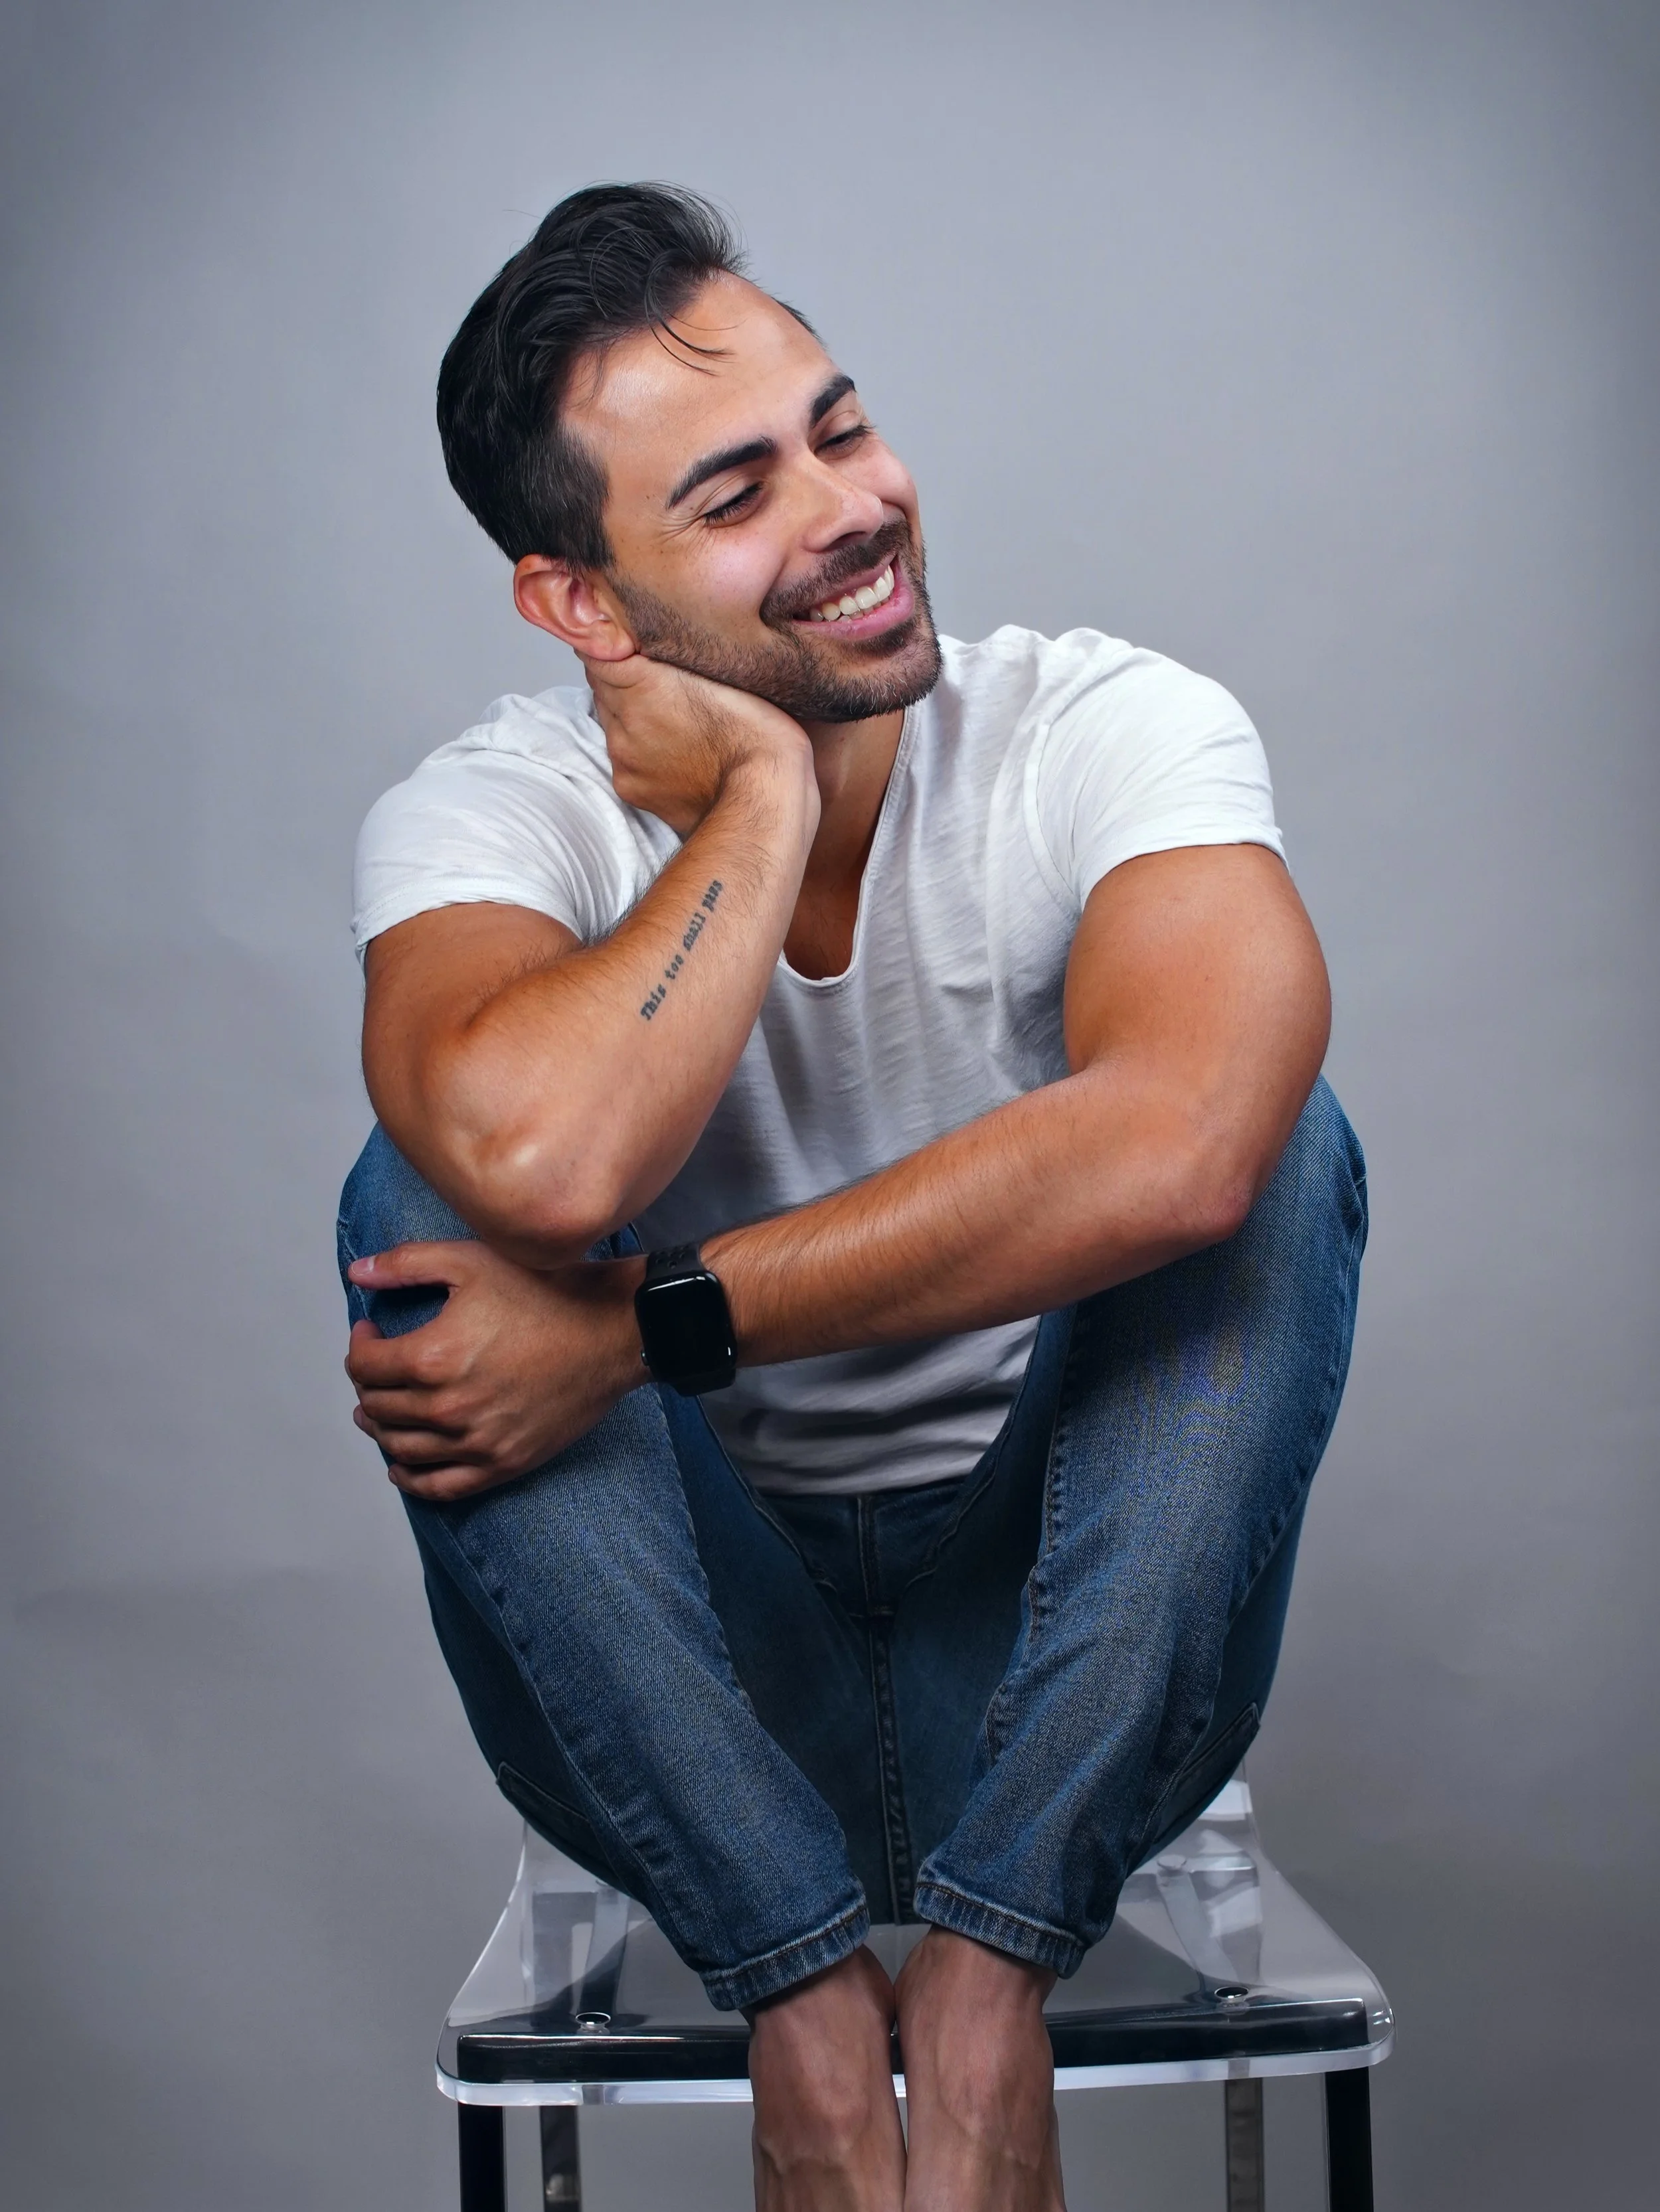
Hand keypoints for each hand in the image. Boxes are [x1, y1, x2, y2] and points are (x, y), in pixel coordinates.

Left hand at [344, 1239, 644, 1499]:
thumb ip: (407, 1264)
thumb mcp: (471, 1261)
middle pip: (377, 1408)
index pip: (365, 1366)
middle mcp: (448, 1407)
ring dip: (380, 1429)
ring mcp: (476, 1442)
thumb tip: (358, 1272)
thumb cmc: (546, 1292)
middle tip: (376, 1367)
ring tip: (380, 1410)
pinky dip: (411, 1478)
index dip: (359, 1345)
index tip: (370, 1332)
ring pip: (400, 1448)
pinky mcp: (502, 1463)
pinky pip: (440, 1485)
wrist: (611, 1331)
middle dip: (367, 1384)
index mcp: (433, 1357)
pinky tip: (400, 1465)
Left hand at [585, 651, 816, 839]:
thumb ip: (677, 654)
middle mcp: (622, 719)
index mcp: (642, 682)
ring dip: (631, 717)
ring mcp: (622, 756)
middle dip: (624, 680)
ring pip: (612, 723)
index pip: (595, 650)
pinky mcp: (628, 786)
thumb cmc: (756, 733)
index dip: (612, 642)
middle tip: (661, 683)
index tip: (626, 641)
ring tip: (674, 723)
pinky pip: (622, 758)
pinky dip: (639, 752)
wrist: (762, 799)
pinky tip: (674, 754)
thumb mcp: (726, 671)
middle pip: (603, 686)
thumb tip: (645, 639)